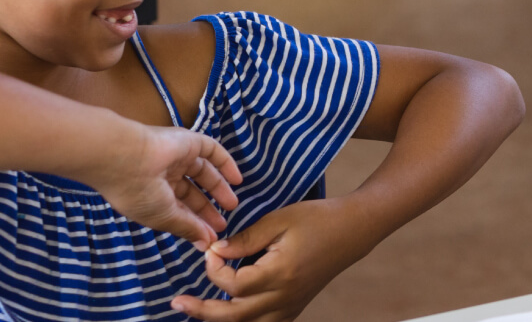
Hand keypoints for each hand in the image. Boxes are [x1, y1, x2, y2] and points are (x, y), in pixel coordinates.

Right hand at [82, 124, 243, 244]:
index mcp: (151, 194)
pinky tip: (238, 179)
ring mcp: (176, 156)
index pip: (177, 208)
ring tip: (232, 205)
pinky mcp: (188, 141)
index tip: (209, 238)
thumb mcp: (163, 216)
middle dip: (206, 209)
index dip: (194, 223)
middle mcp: (162, 174)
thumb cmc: (138, 193)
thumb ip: (187, 228)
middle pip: (190, 192)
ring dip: (218, 188)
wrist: (124, 158)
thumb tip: (205, 243)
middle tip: (222, 224)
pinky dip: (226, 163)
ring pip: (203, 172)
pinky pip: (212, 151)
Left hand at [171, 199, 379, 321]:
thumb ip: (245, 239)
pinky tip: (229, 313)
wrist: (352, 230)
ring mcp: (291, 305)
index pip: (233, 284)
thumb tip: (216, 251)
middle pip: (235, 316)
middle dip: (203, 310)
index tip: (211, 249)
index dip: (214, 268)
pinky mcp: (295, 306)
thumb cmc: (318, 219)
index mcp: (279, 273)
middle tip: (178, 301)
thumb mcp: (279, 220)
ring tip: (197, 310)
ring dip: (220, 320)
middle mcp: (284, 296)